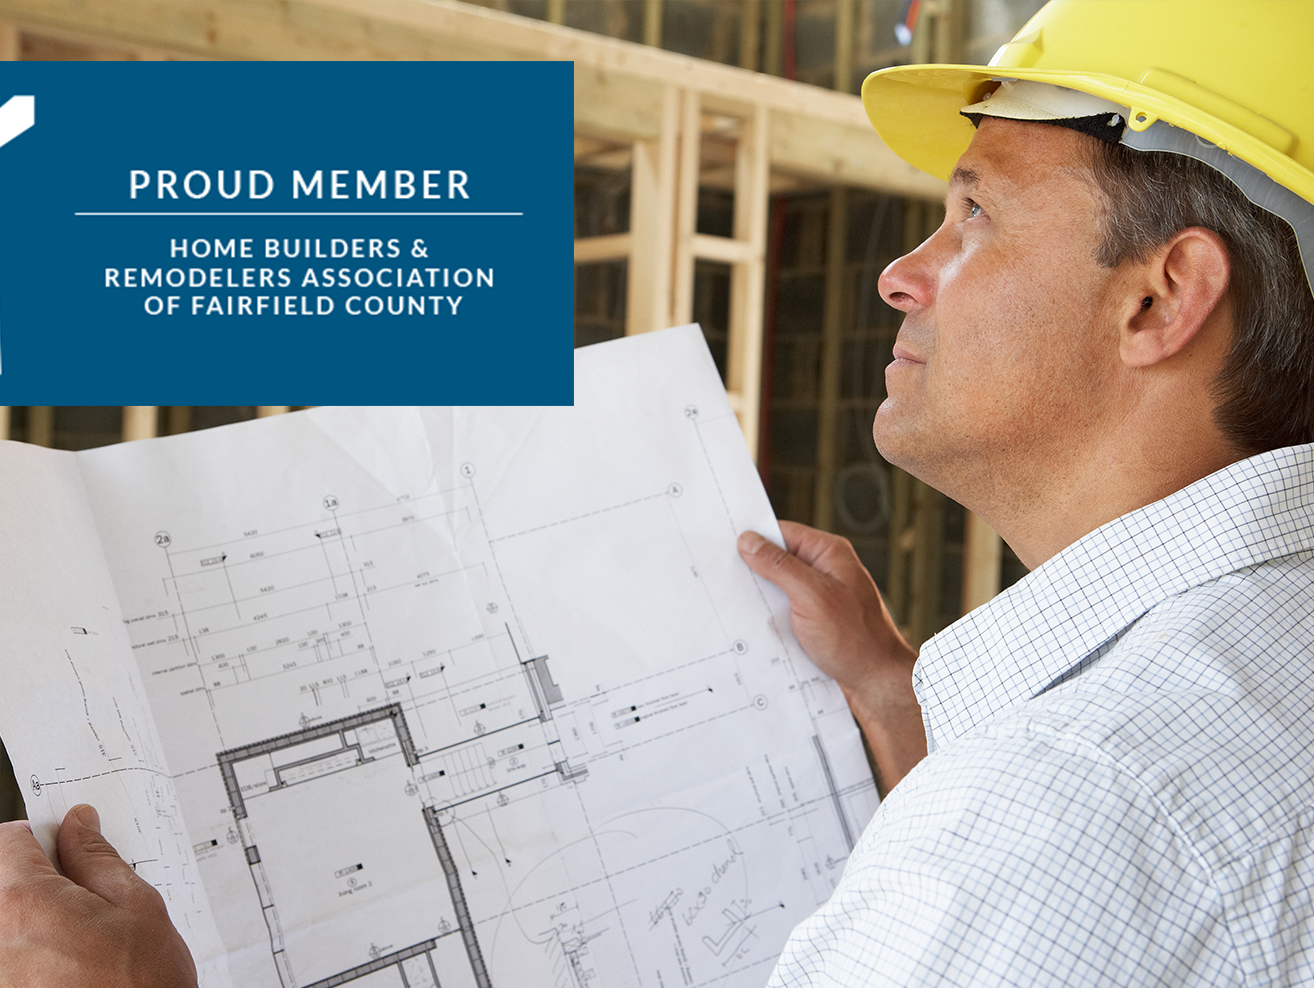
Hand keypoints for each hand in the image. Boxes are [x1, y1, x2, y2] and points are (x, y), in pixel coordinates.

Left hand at [0, 804, 196, 987]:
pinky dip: (34, 954)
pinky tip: (68, 970)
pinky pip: (12, 954)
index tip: (65, 846)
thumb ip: (98, 859)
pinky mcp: (5, 987)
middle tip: (81, 899)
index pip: (7, 841)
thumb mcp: (137, 905)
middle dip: (37, 882)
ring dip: (35, 922)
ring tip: (79, 944)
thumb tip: (78, 825)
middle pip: (3, 884)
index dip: (40, 837)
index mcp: (24, 904)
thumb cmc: (142, 986)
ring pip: (8, 922)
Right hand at [739, 521, 926, 788]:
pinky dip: (770, 616)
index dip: (753, 538)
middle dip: (752, 570)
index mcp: (829, 554)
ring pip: (779, 587)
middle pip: (778, 560)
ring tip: (733, 603)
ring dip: (760, 596)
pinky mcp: (816, 620)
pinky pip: (785, 609)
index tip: (722, 546)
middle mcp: (826, 571)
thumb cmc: (854, 639)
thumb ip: (779, 567)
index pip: (782, 533)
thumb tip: (748, 541)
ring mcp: (821, 596)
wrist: (876, 684)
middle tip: (721, 577)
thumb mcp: (811, 596)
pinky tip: (753, 625)